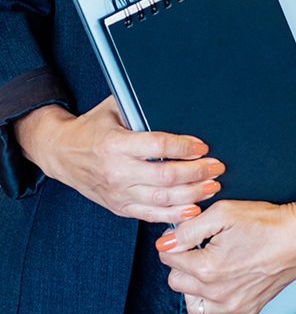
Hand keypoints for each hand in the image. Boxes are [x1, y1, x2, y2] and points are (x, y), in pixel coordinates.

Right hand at [14, 97, 224, 223]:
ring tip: (212, 186)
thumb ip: (139, 108)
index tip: (203, 146)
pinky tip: (193, 208)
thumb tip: (173, 98)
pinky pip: (151, 215)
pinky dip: (175, 215)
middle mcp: (117, 172)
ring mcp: (118, 193)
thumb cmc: (92, 127)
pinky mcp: (119, 207)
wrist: (61, 153)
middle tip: (216, 166)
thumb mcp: (112, 108)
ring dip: (192, 195)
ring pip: (162, 200)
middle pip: (166, 176)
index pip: (158, 146)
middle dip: (196, 172)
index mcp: (115, 144)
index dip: (184, 146)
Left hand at [156, 198, 295, 313]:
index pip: (169, 257)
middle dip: (181, 262)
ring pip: (192, 305)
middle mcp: (215, 292)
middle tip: (197, 246)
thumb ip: (189, 228)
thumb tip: (165, 242)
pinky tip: (211, 302)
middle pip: (176, 281)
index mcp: (207, 266)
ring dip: (191, 287)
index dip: (174, 240)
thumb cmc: (266, 223)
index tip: (184, 233)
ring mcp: (230, 307)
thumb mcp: (224, 212)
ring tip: (205, 269)